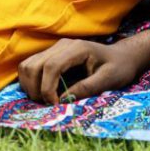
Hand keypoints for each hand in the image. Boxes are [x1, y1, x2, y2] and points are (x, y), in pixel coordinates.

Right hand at [18, 38, 149, 104]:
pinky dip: (30, 81)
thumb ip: (87, 88)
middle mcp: (62, 45)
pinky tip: (43, 93)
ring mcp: (54, 48)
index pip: (51, 66)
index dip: (47, 88)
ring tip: (44, 100)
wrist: (121, 57)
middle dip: (36, 89)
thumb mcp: (109, 80)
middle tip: (49, 105)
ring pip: (28, 65)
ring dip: (30, 85)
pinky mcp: (51, 55)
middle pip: (34, 65)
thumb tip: (63, 100)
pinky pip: (30, 66)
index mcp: (77, 49)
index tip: (54, 105)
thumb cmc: (119, 68)